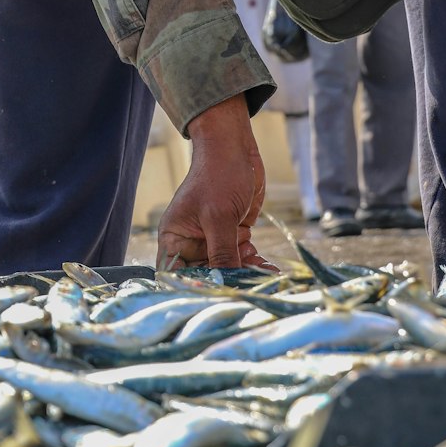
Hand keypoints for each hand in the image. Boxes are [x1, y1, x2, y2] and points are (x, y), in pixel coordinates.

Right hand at [157, 95, 276, 272]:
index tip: (213, 298)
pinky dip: (256, 265)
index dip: (190, 289)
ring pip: (228, 269)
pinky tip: (270, 268)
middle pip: (206, 275)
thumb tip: (226, 285)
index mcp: (175, 238)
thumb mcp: (218, 217)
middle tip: (250, 289)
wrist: (235, 148)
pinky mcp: (234, 235)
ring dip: (247, 275)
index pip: (176, 273)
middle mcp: (192, 243)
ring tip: (267, 278)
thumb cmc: (217, 175)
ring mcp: (214, 240)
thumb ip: (222, 253)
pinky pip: (244, 258)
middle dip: (228, 283)